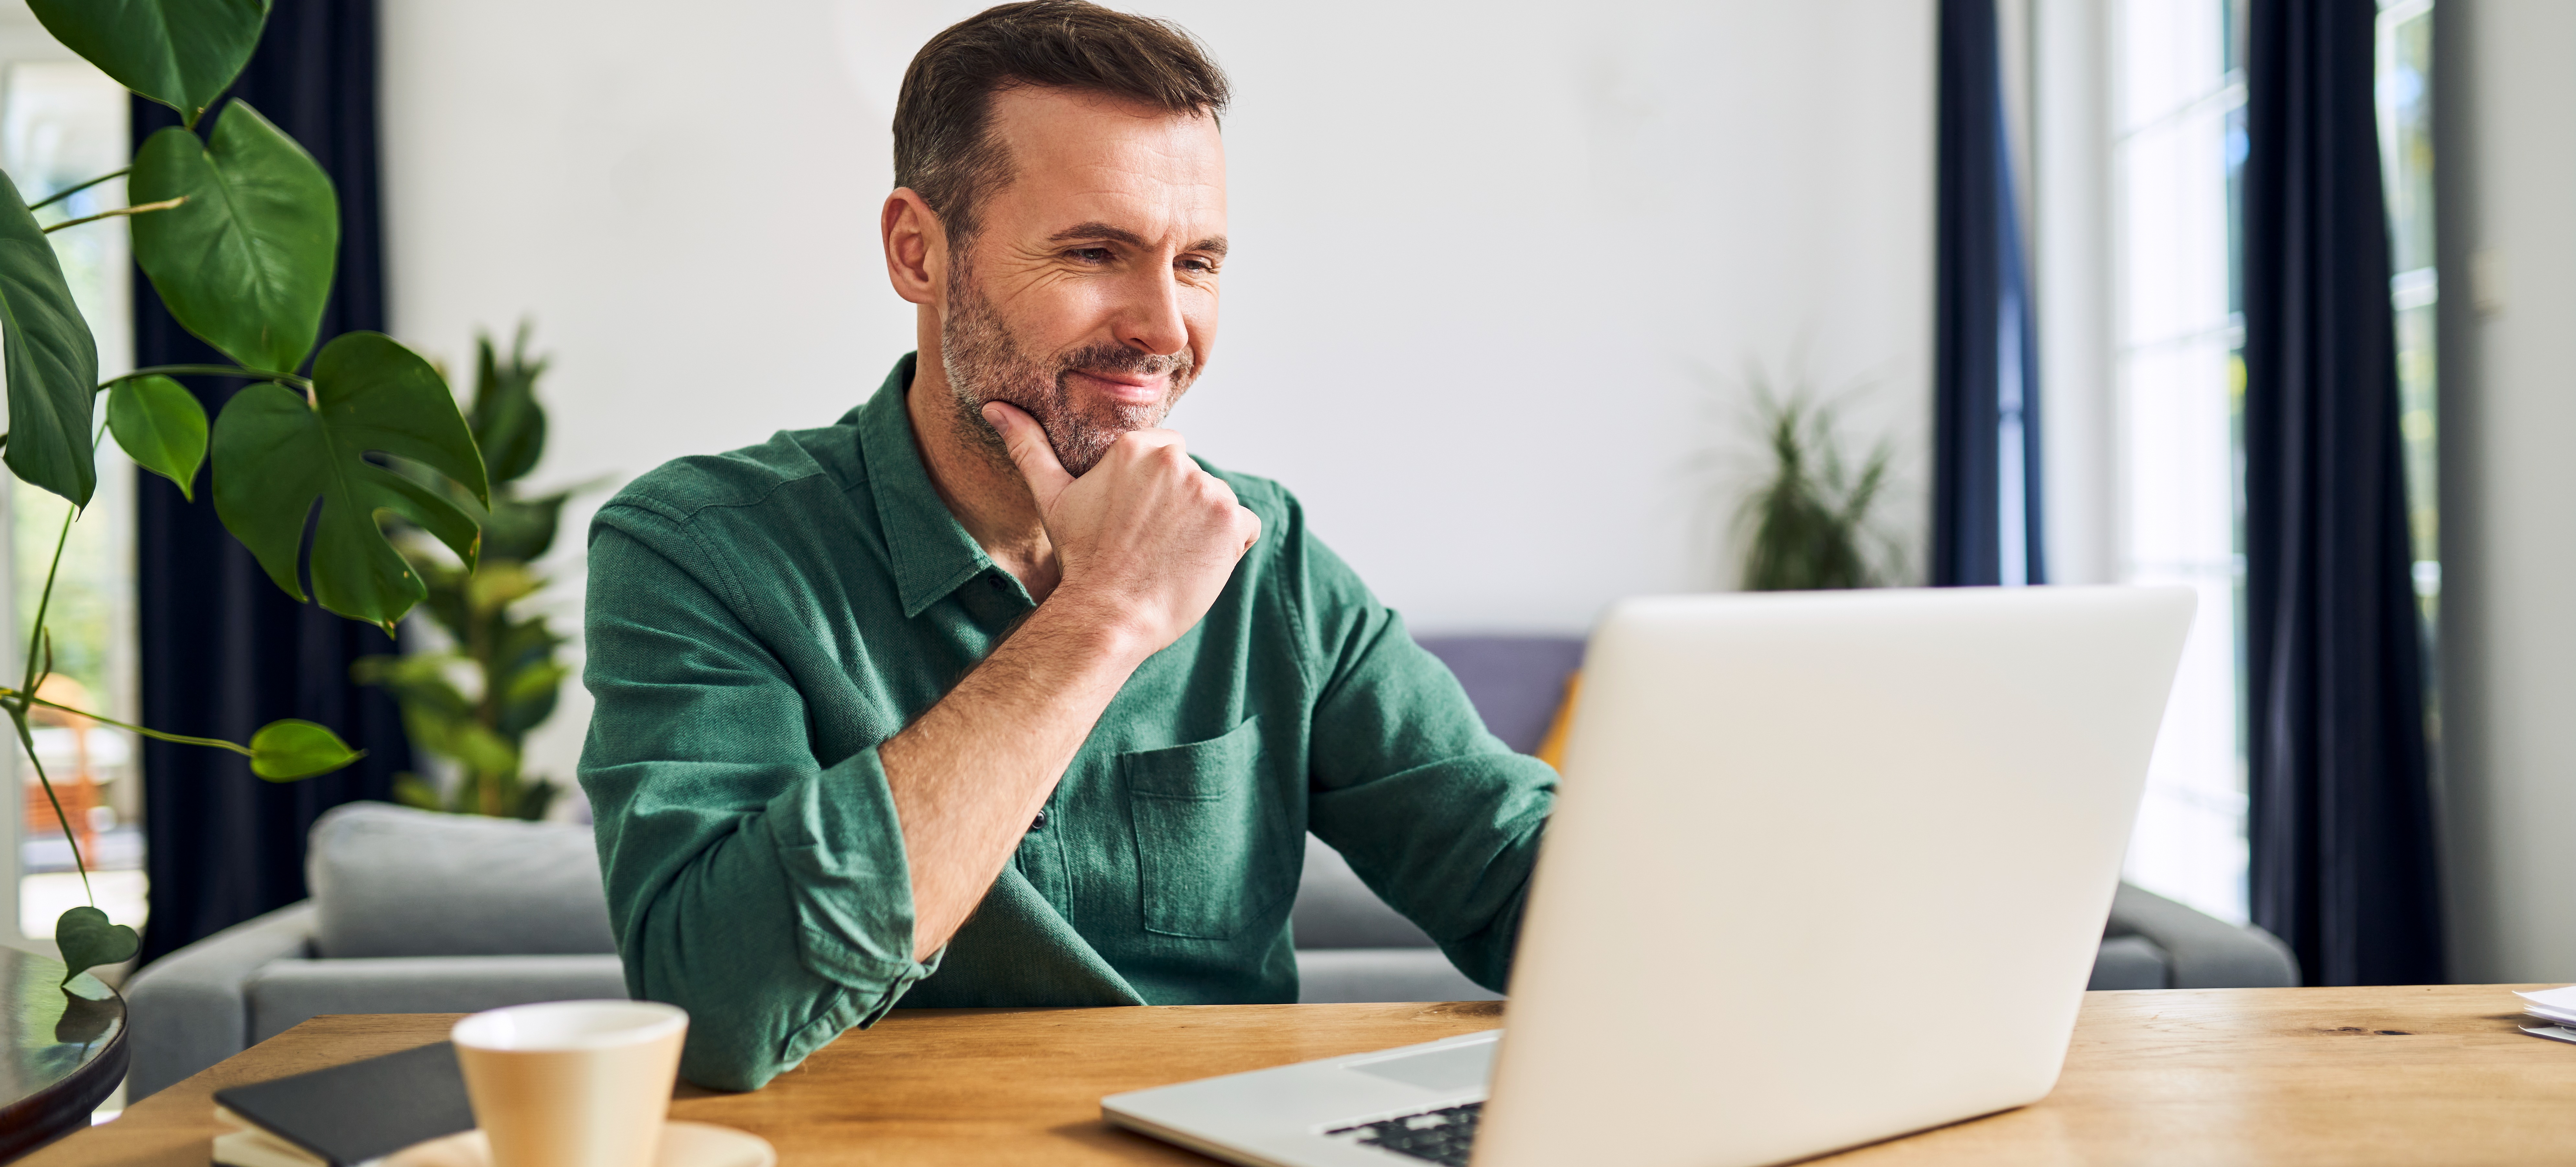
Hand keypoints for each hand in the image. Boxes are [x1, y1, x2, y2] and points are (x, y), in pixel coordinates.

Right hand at [984, 401, 1260, 656]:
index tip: (1136, 519)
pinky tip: (1194, 565)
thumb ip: (1029, 446)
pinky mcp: (1234, 521)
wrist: (1108, 616)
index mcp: (1137, 446)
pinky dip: (1228, 548)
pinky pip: (1244, 527)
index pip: (1166, 452)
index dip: (1154, 490)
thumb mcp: (1051, 497)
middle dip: (1178, 507)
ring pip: (1217, 502)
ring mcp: (1208, 489)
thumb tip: (994, 407)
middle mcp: (1176, 460)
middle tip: (1149, 542)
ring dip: (1202, 527)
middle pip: (1193, 477)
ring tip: (1168, 556)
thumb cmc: (1079, 558)